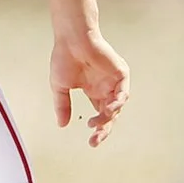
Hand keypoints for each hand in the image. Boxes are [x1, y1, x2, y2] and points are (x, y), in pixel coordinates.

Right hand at [51, 30, 129, 146]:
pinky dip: (118, 102)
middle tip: (95, 140)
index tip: (91, 143)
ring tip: (95, 124)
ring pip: (117, 106)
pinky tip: (109, 109)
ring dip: (108, 116)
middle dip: (104, 129)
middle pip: (110, 114)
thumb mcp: (60, 87)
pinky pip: (123, 92)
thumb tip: (62, 125)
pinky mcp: (121, 74)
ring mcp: (114, 82)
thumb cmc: (64, 58)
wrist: (71, 39)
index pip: (100, 115)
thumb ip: (62, 105)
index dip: (97, 129)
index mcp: (94, 92)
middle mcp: (106, 89)